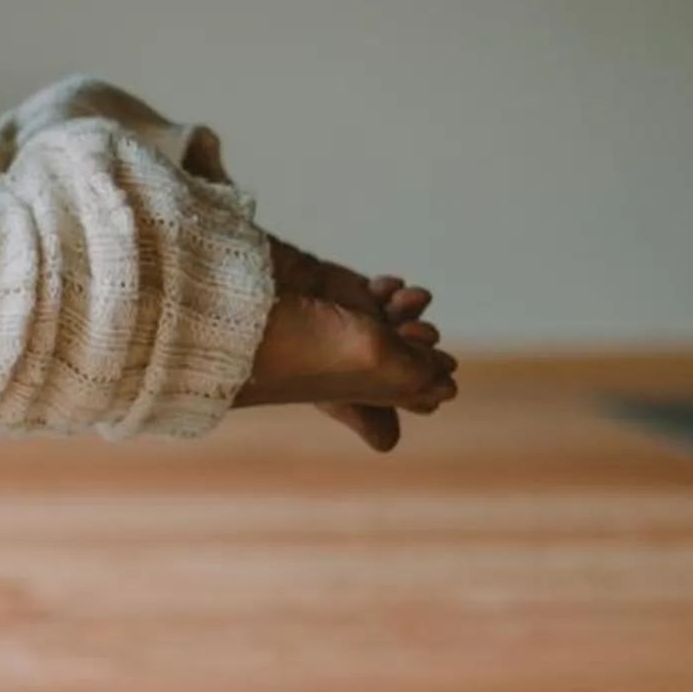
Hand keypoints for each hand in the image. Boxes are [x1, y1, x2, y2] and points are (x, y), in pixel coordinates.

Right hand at [237, 237, 458, 455]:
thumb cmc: (304, 344)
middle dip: (422, 344)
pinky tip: (389, 287)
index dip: (430, 388)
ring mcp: (345, 327)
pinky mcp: (337, 291)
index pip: (406, 404)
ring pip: (400, 323)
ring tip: (405, 302)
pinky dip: (394, 290)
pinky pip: (380, 294)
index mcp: (357, 396)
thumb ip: (418, 371)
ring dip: (412, 311)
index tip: (440, 371)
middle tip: (415, 334)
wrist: (246, 300)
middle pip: (409, 362)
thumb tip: (446, 385)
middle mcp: (351, 366)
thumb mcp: (376, 364)